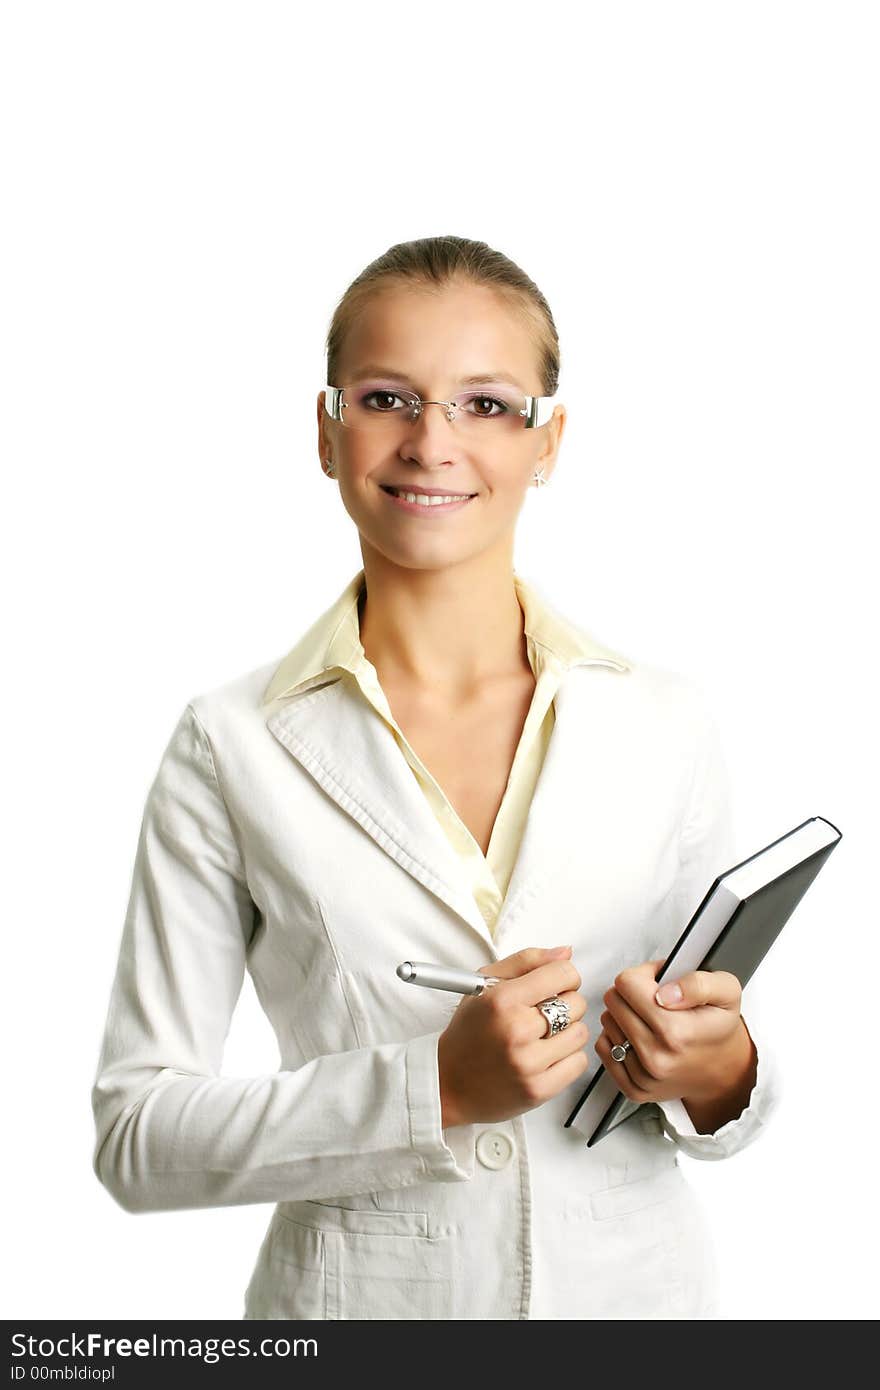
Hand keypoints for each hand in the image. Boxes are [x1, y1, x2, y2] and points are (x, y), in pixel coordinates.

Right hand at [438, 946, 589, 1127]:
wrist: (449, 1084)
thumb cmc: (467, 1034)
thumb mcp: (484, 985)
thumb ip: (526, 962)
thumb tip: (566, 953)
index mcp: (502, 999)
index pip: (563, 974)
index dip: (563, 976)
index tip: (553, 985)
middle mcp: (516, 1030)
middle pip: (576, 1003)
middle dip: (565, 1004)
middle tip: (543, 1013)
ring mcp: (529, 1063)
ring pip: (580, 1033)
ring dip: (567, 1032)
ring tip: (542, 1036)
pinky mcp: (539, 1089)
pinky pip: (579, 1063)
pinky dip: (567, 1058)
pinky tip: (546, 1056)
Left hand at [597, 959, 754, 1108]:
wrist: (724, 1071)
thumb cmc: (719, 1028)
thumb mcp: (726, 992)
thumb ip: (697, 983)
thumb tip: (665, 992)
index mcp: (675, 1031)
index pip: (626, 983)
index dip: (643, 975)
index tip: (657, 982)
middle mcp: (656, 1057)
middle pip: (613, 1001)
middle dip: (631, 993)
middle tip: (654, 1000)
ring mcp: (643, 1076)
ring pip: (607, 1022)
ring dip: (624, 1015)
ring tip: (650, 1019)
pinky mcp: (633, 1088)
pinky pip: (603, 1048)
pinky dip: (617, 1038)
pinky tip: (639, 1037)